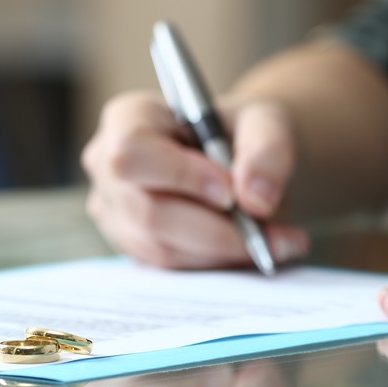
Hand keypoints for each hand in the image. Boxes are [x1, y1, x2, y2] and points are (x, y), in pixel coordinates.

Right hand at [81, 90, 309, 269]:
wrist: (243, 161)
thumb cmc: (243, 131)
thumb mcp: (267, 121)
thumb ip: (268, 149)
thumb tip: (256, 198)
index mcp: (128, 118)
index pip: (131, 152)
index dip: (179, 176)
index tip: (231, 192)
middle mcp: (108, 167)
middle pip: (150, 212)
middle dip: (217, 230)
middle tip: (275, 232)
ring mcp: (116, 213)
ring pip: (163, 249)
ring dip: (225, 251)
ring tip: (279, 240)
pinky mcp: (134, 247)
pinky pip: (172, 268)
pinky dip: (218, 263)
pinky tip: (255, 248)